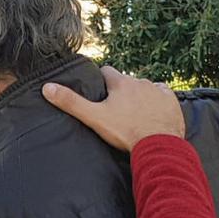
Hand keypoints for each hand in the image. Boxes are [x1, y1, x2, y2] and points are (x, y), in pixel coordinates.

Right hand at [42, 66, 184, 151]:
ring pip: (144, 87)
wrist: (157, 145)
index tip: (100, 94)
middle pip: (126, 81)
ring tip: (134, 115)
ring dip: (139, 96)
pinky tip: (152, 113)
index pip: (106, 72)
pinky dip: (157, 101)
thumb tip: (47, 87)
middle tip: (116, 110)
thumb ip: (71, 102)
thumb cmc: (125, 132)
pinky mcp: (171, 101)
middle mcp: (139, 81)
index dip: (101, 81)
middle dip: (121, 91)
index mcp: (120, 83)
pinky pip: (162, 95)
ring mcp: (157, 90)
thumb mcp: (93, 117)